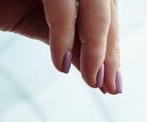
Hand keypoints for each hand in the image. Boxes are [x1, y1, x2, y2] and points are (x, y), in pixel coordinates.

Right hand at [0, 0, 121, 93]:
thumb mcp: (34, 23)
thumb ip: (65, 41)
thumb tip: (93, 70)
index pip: (102, 16)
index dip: (110, 49)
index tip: (112, 84)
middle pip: (104, 9)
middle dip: (108, 51)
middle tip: (109, 87)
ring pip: (92, 2)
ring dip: (95, 45)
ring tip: (92, 80)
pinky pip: (60, 0)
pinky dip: (63, 33)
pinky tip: (61, 65)